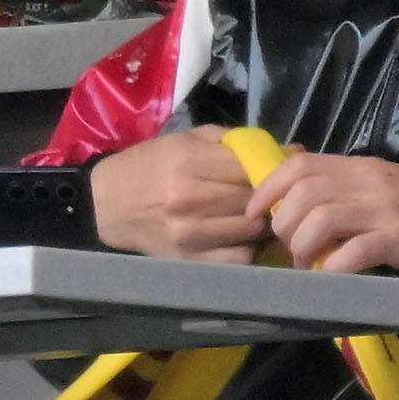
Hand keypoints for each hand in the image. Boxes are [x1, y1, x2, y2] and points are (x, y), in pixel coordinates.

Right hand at [90, 126, 269, 263]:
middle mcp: (190, 199)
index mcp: (190, 163)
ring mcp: (188, 233)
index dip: (271, 171)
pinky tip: (242, 237)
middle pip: (254, 200)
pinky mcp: (186, 259)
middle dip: (268, 197)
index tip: (277, 173)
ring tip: (259, 215)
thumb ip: (238, 144)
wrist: (105, 202)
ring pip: (250, 230)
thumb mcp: (189, 140)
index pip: (251, 170)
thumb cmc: (150, 164)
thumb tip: (293, 150)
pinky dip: (247, 249)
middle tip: (273, 196)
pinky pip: (236, 259)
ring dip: (261, 223)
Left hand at [245, 151, 398, 276]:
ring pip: (321, 218)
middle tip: (288, 248)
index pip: (301, 164)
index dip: (268, 187)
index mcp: (361, 167)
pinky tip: (331, 278)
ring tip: (306, 265)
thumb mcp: (384, 188)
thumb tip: (302, 212)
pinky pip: (353, 252)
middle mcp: (368, 181)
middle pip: (304, 191)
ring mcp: (384, 208)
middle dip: (283, 223)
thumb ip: (348, 193)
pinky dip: (332, 268)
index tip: (253, 212)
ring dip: (302, 246)